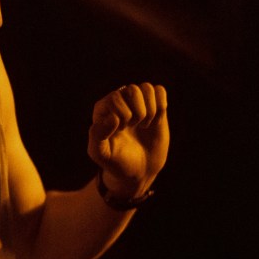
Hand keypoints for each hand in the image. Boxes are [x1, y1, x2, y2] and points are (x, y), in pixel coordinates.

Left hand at [87, 83, 168, 197]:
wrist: (138, 171)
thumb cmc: (116, 161)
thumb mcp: (101, 154)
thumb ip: (97, 135)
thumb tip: (112, 117)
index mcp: (103, 109)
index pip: (115, 97)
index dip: (123, 114)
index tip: (122, 130)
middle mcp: (119, 101)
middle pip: (132, 90)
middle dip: (138, 112)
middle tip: (134, 127)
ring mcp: (137, 102)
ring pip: (146, 88)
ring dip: (150, 110)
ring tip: (144, 125)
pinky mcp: (154, 106)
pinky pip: (160, 90)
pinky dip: (161, 106)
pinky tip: (155, 121)